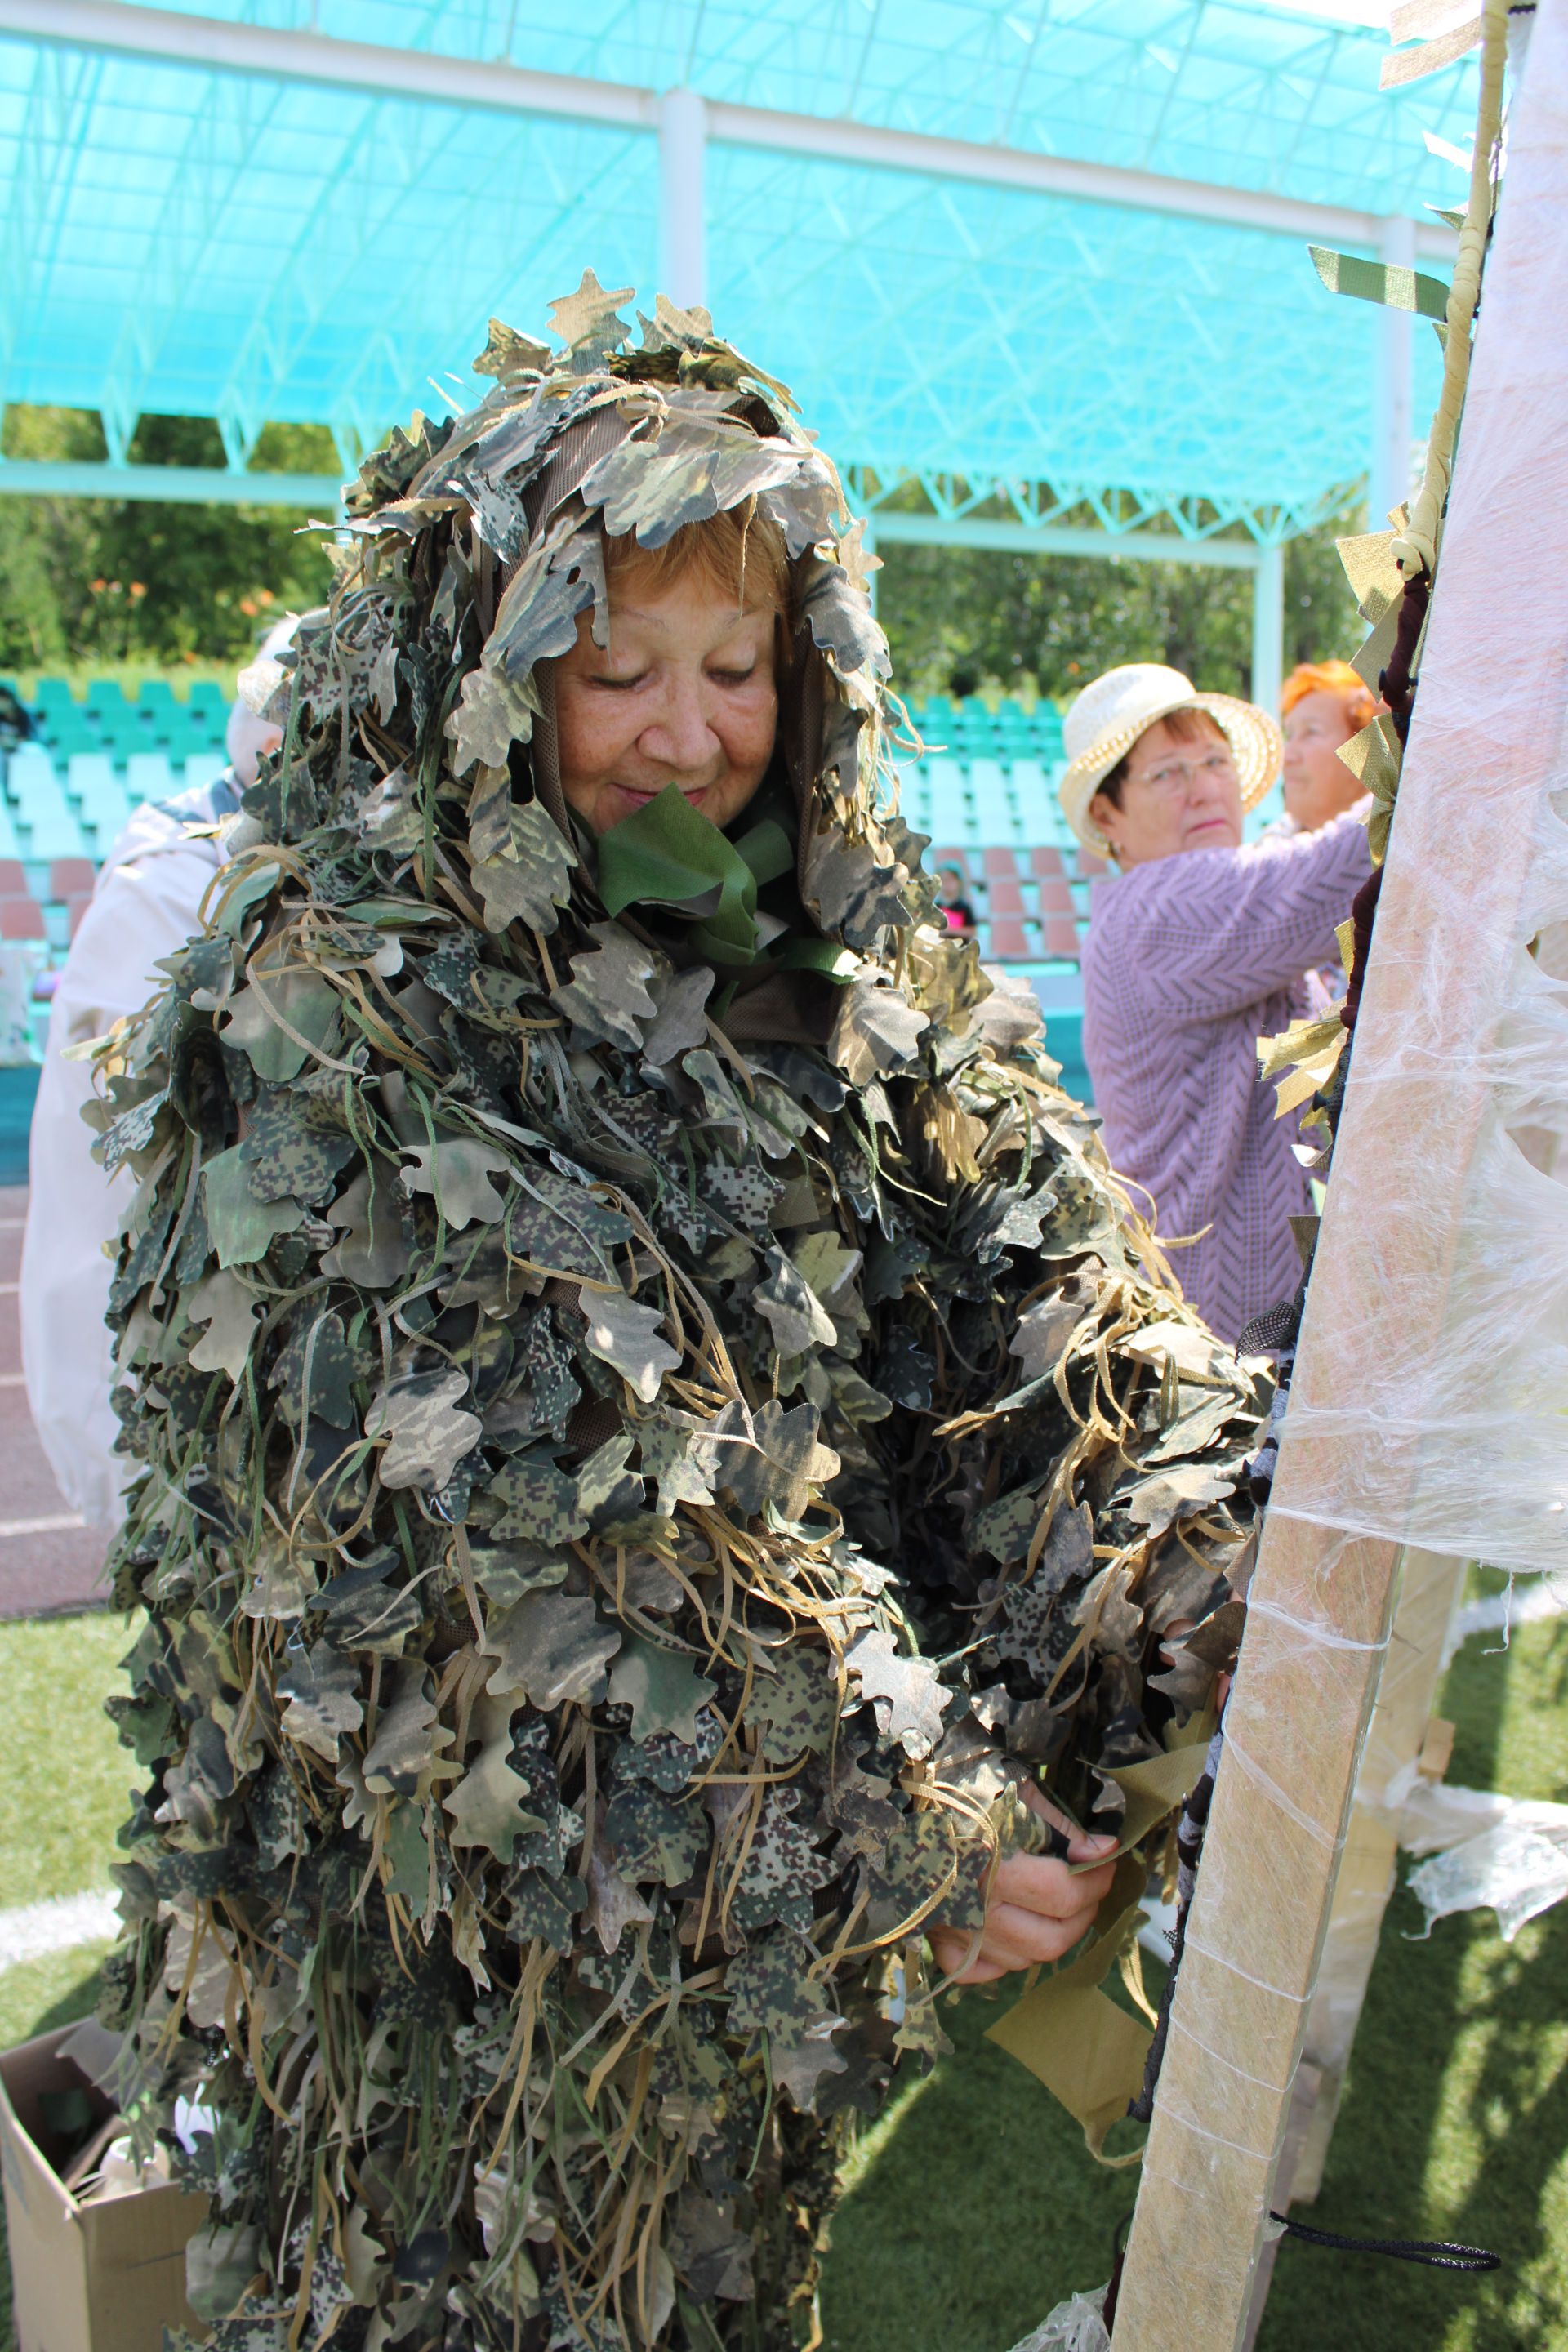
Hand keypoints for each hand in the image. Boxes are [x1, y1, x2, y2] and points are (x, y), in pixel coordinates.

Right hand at [927, 1785, 1117, 1984]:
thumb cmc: (969, 1788)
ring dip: (1049, 1935)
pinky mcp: (935, 1937)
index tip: (1105, 1863)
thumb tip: (1105, 1852)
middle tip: (1089, 1887)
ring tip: (1057, 1906)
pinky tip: (1011, 1930)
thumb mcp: (1021, 1796)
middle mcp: (972, 1904)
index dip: (1096, 1881)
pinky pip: (978, 1970)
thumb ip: (1064, 1828)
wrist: (911, 1790)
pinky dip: (1001, 1959)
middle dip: (1082, 1914)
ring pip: (1022, 1960)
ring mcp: (952, 1927)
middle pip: (1049, 1939)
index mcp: (992, 1863)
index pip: (1063, 1894)